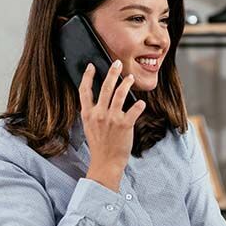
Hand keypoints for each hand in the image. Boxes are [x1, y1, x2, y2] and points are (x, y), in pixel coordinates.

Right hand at [81, 61, 145, 191]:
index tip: (92, 66)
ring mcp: (112, 119)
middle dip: (112, 72)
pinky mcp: (125, 125)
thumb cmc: (99, 144)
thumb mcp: (90, 126)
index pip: (84, 90)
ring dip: (126, 83)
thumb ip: (93, 112)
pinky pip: (134, 110)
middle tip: (117, 63)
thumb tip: (100, 98)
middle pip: (105, 87)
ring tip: (131, 78)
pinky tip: (141, 102)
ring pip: (120, 94)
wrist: (106, 162)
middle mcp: (99, 114)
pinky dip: (139, 105)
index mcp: (88, 114)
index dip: (88, 76)